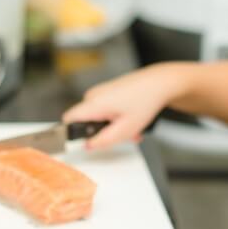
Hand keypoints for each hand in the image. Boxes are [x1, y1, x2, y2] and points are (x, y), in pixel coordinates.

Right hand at [62, 64, 182, 149]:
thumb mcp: (125, 129)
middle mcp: (94, 95)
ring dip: (113, 126)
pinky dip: (117, 117)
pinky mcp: (108, 91)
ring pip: (98, 117)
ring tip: (132, 128)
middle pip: (86, 121)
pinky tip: (131, 119)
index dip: (70, 133)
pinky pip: (105, 110)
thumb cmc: (146, 101)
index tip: (82, 142)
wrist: (160, 83)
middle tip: (122, 136)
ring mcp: (101, 91)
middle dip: (102, 132)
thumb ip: (103, 141)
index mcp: (93, 103)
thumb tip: (88, 146)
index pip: (68, 119)